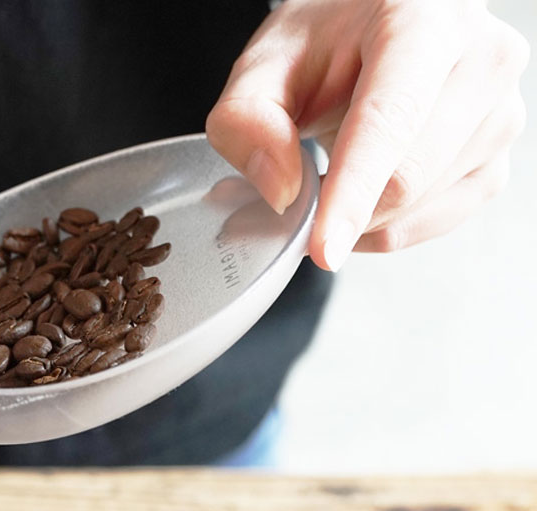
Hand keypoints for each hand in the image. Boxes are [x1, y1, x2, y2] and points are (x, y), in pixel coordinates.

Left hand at [206, 0, 528, 270]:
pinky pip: (438, 220)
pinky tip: (359, 199)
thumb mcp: (264, 64)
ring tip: (327, 175)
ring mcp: (499, 110)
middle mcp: (480, 59)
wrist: (376, 24)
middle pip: (409, 176)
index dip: (351, 194)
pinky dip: (385, 227)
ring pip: (422, 206)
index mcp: (423, 20)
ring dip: (360, 217)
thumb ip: (248, 120)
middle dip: (340, 209)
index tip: (323, 250)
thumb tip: (281, 191)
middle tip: (292, 200)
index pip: (389, 122)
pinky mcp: (497, 156)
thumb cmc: (326, 41)